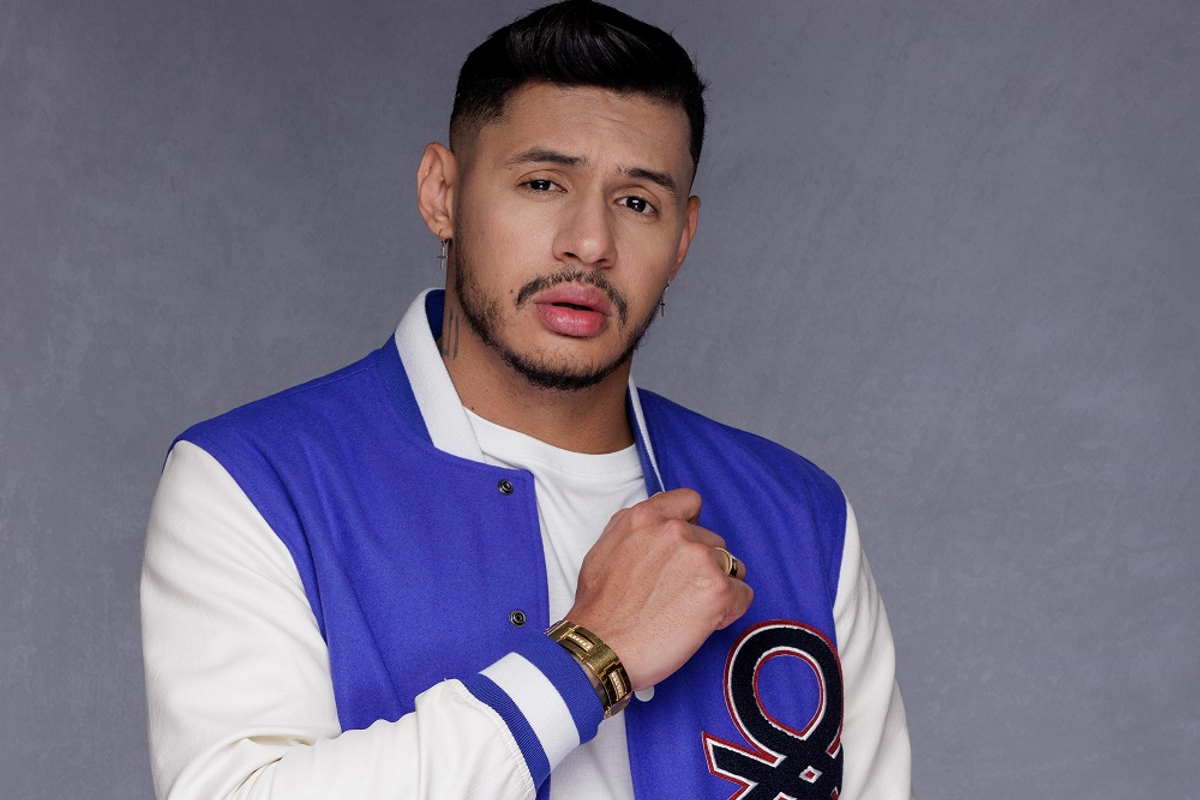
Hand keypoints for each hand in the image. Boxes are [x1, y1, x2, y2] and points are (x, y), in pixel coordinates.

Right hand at [563, 488, 753, 690]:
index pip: (690, 501)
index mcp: (645, 517)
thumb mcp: (605, 548)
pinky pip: (743, 594)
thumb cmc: (599, 609)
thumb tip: (660, 526)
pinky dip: (729, 610)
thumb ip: (637, 530)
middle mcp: (675, 531)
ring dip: (716, 586)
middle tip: (680, 593)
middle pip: (712, 541)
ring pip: (731, 566)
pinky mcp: (717, 590)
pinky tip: (704, 623)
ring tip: (690, 610)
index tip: (686, 547)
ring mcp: (699, 558)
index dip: (692, 525)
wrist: (601, 649)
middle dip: (702, 565)